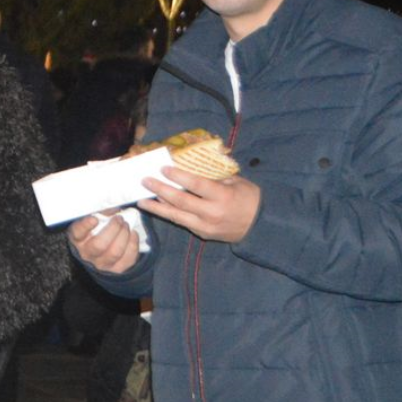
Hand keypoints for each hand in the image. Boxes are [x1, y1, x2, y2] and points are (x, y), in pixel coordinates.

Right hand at [69, 209, 139, 273]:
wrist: (103, 249)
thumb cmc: (97, 230)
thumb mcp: (94, 219)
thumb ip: (101, 213)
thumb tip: (113, 210)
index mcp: (78, 238)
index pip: (78, 233)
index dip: (86, 226)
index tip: (94, 219)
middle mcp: (87, 253)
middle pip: (99, 245)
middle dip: (113, 229)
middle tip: (119, 219)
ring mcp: (102, 263)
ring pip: (115, 253)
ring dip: (124, 236)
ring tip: (126, 225)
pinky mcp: (116, 269)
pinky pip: (128, 259)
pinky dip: (133, 244)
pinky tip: (132, 234)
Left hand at [137, 167, 261, 244]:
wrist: (260, 225)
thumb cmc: (248, 198)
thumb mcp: (235, 182)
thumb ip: (213, 177)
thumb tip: (189, 167)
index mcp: (223, 196)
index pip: (196, 185)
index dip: (178, 176)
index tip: (163, 168)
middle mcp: (212, 212)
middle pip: (181, 201)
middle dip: (160, 190)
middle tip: (145, 181)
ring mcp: (206, 226)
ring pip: (176, 216)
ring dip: (157, 207)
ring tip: (141, 200)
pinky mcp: (202, 233)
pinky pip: (182, 222)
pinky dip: (169, 214)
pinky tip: (158, 207)